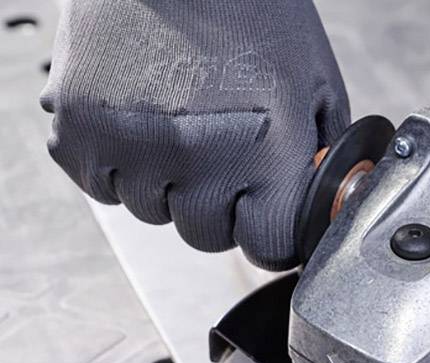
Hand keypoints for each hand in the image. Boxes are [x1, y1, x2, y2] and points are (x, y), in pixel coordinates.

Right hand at [41, 0, 349, 269]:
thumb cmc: (252, 10)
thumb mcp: (316, 82)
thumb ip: (324, 153)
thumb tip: (323, 205)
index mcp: (265, 152)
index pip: (267, 246)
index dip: (271, 234)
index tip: (267, 219)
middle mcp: (198, 159)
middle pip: (207, 236)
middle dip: (220, 208)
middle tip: (223, 160)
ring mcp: (133, 147)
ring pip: (152, 212)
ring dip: (168, 185)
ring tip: (180, 128)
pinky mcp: (79, 130)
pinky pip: (101, 187)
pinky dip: (119, 167)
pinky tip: (140, 126)